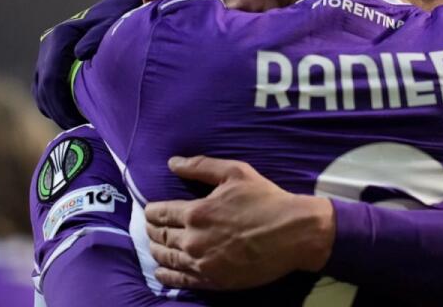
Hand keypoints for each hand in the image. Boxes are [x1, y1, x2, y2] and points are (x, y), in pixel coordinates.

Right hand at [33, 0, 141, 127]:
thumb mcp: (115, 23)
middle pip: (43, 87)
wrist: (122, 9)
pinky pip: (46, 86)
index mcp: (62, 36)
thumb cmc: (122, 18)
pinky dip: (54, 103)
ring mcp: (50, 52)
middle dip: (58, 111)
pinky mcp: (55, 60)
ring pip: (41, 89)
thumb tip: (79, 53)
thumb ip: (98, 37)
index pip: (51, 78)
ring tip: (76, 125)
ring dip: (54, 109)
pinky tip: (71, 115)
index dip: (61, 104)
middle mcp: (50, 44)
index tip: (77, 121)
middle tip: (77, 129)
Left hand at [145, 156, 334, 289]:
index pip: (159, 213)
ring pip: (166, 259)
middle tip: (150, 226)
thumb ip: (201, 166)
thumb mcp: (235, 172)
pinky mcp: (214, 281)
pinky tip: (161, 272)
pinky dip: (166, 276)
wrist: (293, 233)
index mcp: (196, 212)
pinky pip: (181, 280)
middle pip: (159, 237)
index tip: (150, 209)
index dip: (150, 211)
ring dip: (155, 251)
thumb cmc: (265, 199)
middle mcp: (193, 240)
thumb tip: (172, 162)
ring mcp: (203, 263)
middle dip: (151, 230)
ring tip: (153, 245)